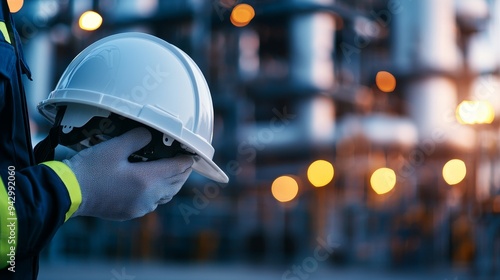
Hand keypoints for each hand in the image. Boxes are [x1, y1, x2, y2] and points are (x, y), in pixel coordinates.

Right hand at [64, 127, 192, 220]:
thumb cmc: (89, 170)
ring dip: (172, 184)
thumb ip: (136, 138)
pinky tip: (153, 187)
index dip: (186, 160)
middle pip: (175, 184)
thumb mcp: (114, 147)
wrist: (68, 193)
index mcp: (146, 180)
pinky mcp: (129, 213)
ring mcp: (139, 207)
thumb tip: (150, 134)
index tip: (191, 154)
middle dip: (182, 172)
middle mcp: (147, 197)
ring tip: (173, 173)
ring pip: (165, 196)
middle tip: (185, 162)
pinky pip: (152, 203)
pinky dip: (159, 193)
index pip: (176, 169)